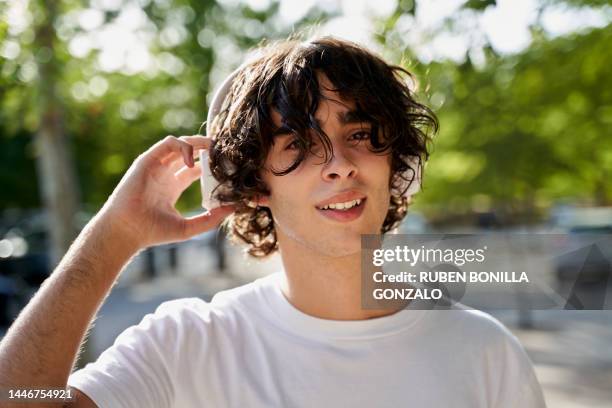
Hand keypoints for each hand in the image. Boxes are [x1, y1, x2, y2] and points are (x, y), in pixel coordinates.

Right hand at [99, 135, 234, 249]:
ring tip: (214, 149)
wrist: (128, 231)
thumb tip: (234, 208)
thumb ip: (211, 219)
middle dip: (207, 149)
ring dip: (198, 142)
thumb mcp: (189, 227)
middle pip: (189, 153)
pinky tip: (194, 162)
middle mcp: (164, 174)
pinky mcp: (148, 160)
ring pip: (180, 144)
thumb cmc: (153, 232)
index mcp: (172, 187)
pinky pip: (168, 143)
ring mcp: (156, 166)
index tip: (227, 169)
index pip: (196, 169)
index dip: (211, 166)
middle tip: (225, 152)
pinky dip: (184, 147)